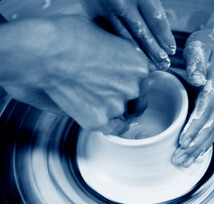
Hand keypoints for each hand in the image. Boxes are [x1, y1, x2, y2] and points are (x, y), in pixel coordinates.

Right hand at [0, 15, 148, 134]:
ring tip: (91, 99)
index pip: (142, 81)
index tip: (122, 85)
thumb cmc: (65, 37)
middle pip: (135, 100)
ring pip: (122, 114)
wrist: (41, 54)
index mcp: (138, 64)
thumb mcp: (102, 34)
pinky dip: (107, 125)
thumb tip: (111, 56)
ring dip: (111, 110)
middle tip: (105, 92)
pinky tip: (99, 117)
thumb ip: (116, 51)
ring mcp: (117, 106)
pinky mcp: (99, 121)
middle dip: (124, 98)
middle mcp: (133, 87)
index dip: (130, 83)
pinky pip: (111, 128)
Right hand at [79, 0, 175, 69]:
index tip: (171, 50)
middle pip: (143, 34)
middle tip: (164, 64)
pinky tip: (128, 57)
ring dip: (139, 54)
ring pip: (125, 38)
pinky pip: (110, 35)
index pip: (157, 20)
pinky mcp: (92, 14)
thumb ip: (149, 5)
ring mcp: (105, 9)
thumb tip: (162, 33)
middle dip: (155, 51)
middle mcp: (122, 2)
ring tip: (150, 65)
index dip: (165, 37)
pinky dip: (121, 47)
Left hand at [172, 18, 213, 166]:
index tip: (183, 140)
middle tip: (180, 159)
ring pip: (213, 129)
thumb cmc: (208, 43)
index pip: (206, 107)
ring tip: (185, 163)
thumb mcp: (199, 45)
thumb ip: (197, 61)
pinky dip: (206, 142)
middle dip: (196, 144)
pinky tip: (197, 154)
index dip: (195, 125)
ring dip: (200, 148)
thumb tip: (197, 80)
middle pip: (211, 124)